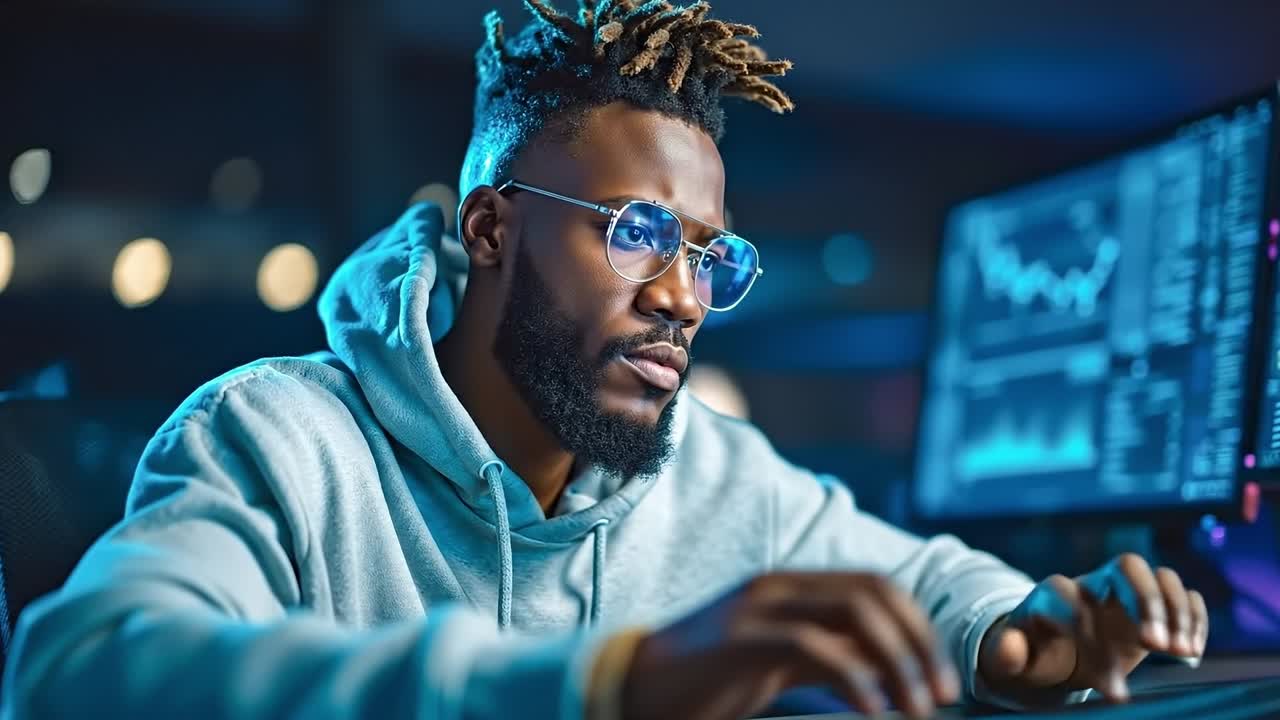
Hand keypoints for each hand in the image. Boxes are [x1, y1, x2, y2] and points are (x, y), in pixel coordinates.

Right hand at [620, 572, 960, 719]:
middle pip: (874, 594)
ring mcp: (758, 609)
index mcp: (790, 585)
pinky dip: (856, 680)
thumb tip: (885, 667)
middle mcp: (779, 586)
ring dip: (899, 663)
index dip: (918, 626)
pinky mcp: (741, 641)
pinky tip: (872, 709)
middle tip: (941, 695)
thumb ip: (824, 649)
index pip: (875, 584)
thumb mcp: (777, 658)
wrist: (637, 689)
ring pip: (854, 615)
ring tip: (915, 708)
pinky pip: (815, 649)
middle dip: (920, 645)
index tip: (940, 674)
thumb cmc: (710, 679)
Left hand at [978, 553, 1207, 703]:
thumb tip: (1010, 645)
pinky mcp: (1152, 604)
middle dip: (1145, 601)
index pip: (1073, 600)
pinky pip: (1182, 591)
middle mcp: (1093, 583)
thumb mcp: (1012, 659)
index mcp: (1053, 594)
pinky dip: (1194, 615)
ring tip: (1182, 653)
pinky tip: (1192, 650)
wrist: (1054, 648)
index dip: (1091, 638)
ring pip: (1158, 574)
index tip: (1110, 687)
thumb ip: (1005, 654)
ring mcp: (1125, 590)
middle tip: (1158, 646)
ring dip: (1176, 609)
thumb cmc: (1034, 652)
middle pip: (1126, 565)